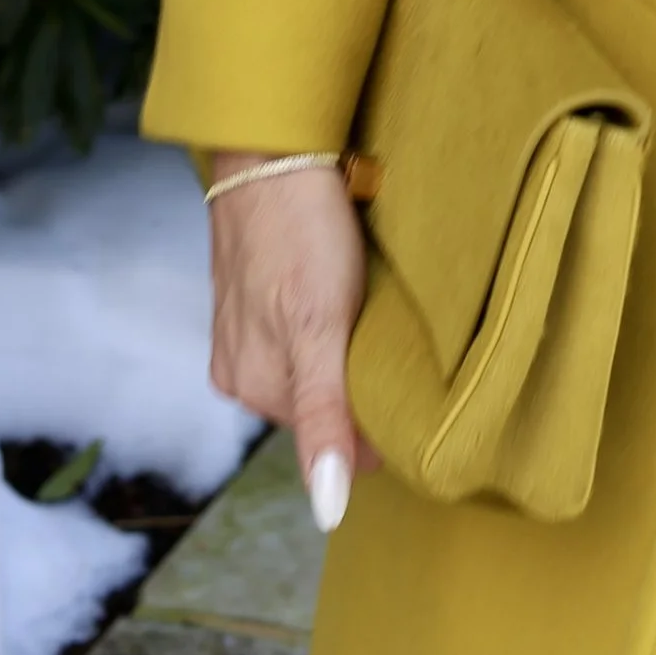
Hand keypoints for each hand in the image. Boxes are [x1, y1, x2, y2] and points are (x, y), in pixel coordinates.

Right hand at [206, 157, 373, 526]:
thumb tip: (328, 508)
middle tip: (403, 344)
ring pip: (313, 367)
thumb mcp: (320, 328)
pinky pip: (300, 333)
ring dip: (347, 352)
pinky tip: (347, 294)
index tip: (416, 396)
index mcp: (251, 387)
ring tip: (378, 313)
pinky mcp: (251, 295)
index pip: (333, 438)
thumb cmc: (300, 228)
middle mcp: (239, 369)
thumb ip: (324, 417)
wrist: (272, 146)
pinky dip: (329, 324)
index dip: (377, 422)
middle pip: (322, 403)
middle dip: (361, 385)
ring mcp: (242, 329)